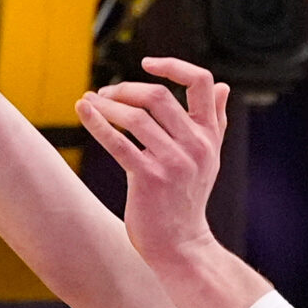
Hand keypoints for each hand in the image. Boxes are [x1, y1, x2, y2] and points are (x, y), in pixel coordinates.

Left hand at [76, 56, 230, 268]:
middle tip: (105, 92)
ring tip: (90, 102)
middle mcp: (196, 146)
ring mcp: (173, 163)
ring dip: (107, 105)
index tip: (147, 63)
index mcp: (209, 135)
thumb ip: (216, 121)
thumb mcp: (210, 158)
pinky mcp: (149, 179)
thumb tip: (225, 88)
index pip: (202, 83)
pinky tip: (83, 111)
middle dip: (126, 88)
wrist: (180, 244)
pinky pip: (118, 142)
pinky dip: (97, 123)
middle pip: (159, 96)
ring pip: (135, 117)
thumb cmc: (188, 198)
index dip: (174, 66)